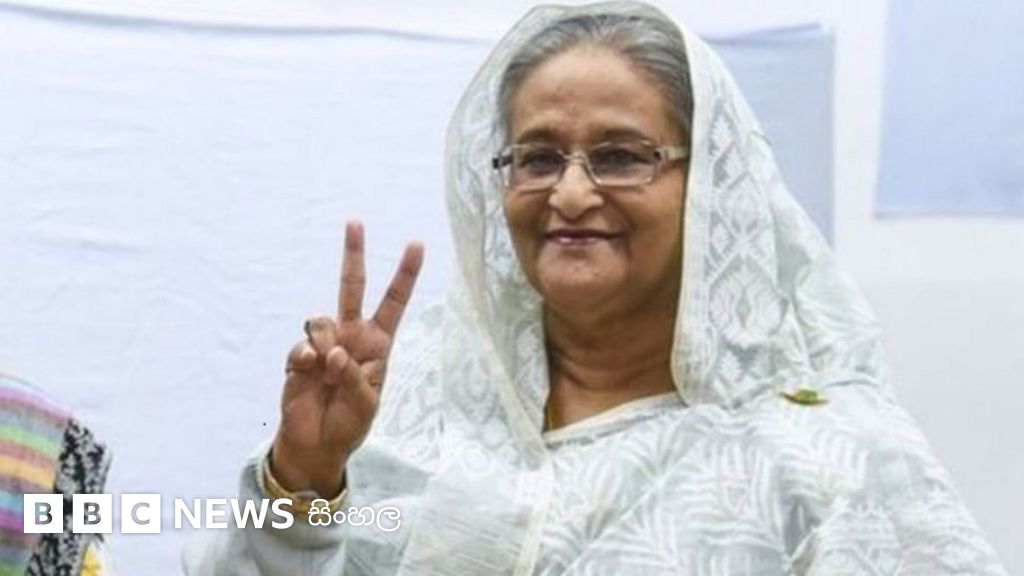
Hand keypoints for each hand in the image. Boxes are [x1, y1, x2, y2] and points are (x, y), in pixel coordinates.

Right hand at [271, 221, 423, 496]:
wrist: (316, 444)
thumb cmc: (350, 423)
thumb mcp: (366, 403)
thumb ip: (354, 375)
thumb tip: (333, 351)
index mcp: (377, 344)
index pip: (393, 303)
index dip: (405, 275)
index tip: (416, 244)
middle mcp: (351, 336)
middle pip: (352, 288)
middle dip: (353, 255)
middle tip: (354, 222)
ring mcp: (323, 343)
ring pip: (321, 319)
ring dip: (325, 343)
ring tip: (327, 372)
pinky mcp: (298, 356)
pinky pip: (302, 343)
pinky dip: (306, 358)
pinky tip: (308, 373)